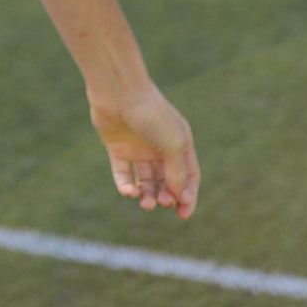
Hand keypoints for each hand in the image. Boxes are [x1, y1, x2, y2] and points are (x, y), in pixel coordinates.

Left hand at [88, 83, 198, 219]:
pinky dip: (126, 186)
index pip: (188, 176)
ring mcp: (138, 148)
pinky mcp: (117, 149)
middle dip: (166, 196)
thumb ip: (178, 173)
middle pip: (166, 181)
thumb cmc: (151, 115)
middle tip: (163, 202)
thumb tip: (182, 198)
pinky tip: (129, 192)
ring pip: (146, 181)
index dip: (187, 196)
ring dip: (147, 195)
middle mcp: (159, 147)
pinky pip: (124, 173)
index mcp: (179, 143)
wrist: (119, 92)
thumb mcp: (173, 146)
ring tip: (146, 203)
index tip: (183, 214)